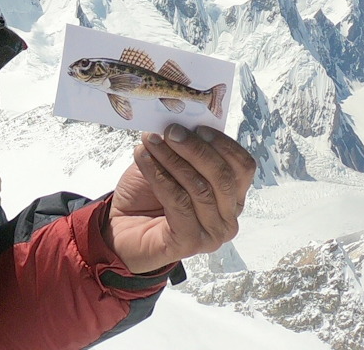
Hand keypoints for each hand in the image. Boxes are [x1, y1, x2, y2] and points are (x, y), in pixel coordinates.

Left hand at [102, 124, 255, 274]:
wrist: (120, 229)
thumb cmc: (148, 195)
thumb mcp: (169, 163)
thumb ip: (182, 147)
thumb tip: (181, 120)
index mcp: (232, 196)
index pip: (243, 167)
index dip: (223, 144)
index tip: (196, 126)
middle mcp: (228, 217)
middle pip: (223, 177)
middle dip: (195, 149)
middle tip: (170, 131)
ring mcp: (212, 233)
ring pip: (199, 188)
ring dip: (172, 159)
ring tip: (150, 140)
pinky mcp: (191, 242)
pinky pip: (178, 201)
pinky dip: (158, 175)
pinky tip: (142, 157)